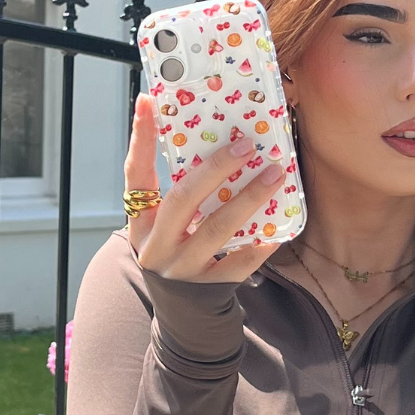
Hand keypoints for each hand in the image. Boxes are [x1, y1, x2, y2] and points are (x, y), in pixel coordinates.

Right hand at [125, 93, 285, 282]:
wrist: (182, 314)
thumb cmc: (178, 253)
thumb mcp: (166, 226)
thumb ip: (183, 195)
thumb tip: (216, 143)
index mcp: (140, 223)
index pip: (135, 174)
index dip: (140, 137)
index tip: (148, 100)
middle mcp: (156, 245)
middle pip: (183, 199)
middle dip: (216, 169)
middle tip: (246, 145)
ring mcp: (182, 269)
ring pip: (217, 228)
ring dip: (249, 198)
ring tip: (275, 174)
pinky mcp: (209, 288)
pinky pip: (240, 262)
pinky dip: (260, 243)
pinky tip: (279, 227)